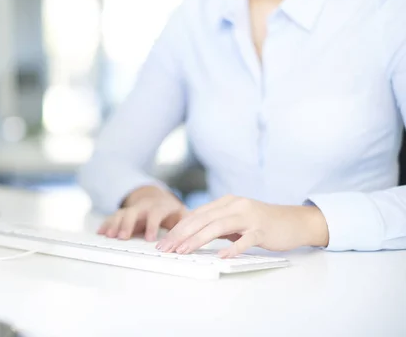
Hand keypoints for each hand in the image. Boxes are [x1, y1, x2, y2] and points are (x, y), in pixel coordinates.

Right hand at [98, 186, 186, 240]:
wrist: (156, 198)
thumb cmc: (170, 211)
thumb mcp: (181, 214)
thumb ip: (186, 222)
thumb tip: (197, 233)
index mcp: (159, 206)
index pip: (155, 213)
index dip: (151, 225)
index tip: (149, 239)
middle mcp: (143, 206)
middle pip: (133, 212)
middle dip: (127, 225)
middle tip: (123, 237)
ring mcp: (132, 209)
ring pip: (121, 214)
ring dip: (114, 224)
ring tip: (109, 236)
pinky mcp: (123, 213)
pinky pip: (113, 217)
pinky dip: (106, 224)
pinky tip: (100, 232)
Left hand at [156, 195, 328, 257]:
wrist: (294, 221)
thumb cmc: (262, 223)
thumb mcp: (236, 220)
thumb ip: (217, 224)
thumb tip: (192, 236)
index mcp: (226, 202)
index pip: (196, 215)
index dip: (178, 228)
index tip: (164, 242)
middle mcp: (235, 205)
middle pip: (202, 219)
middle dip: (181, 234)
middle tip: (166, 248)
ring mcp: (249, 217)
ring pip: (218, 226)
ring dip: (198, 239)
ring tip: (183, 251)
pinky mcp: (262, 230)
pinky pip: (245, 239)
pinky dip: (232, 248)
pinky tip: (221, 256)